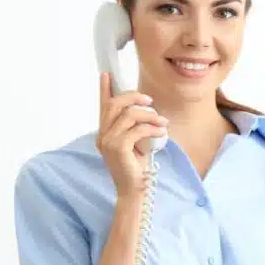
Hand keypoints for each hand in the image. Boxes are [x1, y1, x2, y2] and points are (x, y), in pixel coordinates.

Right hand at [96, 73, 167, 198]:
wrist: (133, 190)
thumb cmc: (135, 167)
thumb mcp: (134, 143)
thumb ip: (133, 128)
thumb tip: (146, 109)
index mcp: (104, 133)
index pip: (103, 107)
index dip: (104, 90)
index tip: (106, 74)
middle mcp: (102, 136)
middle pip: (114, 105)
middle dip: (133, 97)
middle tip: (150, 101)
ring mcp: (108, 142)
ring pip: (128, 115)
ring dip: (149, 115)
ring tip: (162, 121)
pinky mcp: (118, 148)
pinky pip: (136, 129)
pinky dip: (151, 127)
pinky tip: (161, 131)